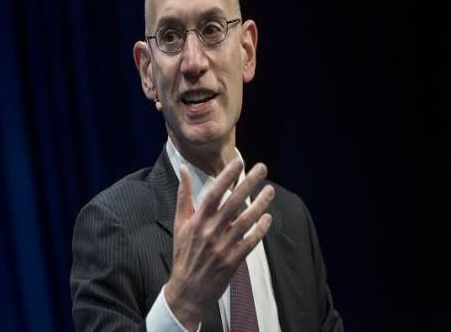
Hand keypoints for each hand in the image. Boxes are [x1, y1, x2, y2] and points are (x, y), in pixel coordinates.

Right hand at [164, 158, 274, 330]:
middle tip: (262, 168)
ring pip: (246, 221)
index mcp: (197, 221)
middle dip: (249, 183)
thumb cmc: (184, 252)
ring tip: (270, 190)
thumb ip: (183, 195)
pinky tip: (268, 217)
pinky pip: (251, 242)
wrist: (187, 289)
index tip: (239, 161)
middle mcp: (210, 231)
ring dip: (260, 204)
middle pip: (233, 203)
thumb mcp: (179, 223)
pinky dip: (260, 230)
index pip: (214, 193)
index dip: (226, 176)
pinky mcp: (233, 260)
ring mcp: (223, 247)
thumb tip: (183, 169)